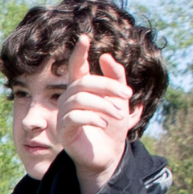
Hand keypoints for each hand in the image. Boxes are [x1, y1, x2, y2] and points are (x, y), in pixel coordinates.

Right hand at [56, 36, 138, 193]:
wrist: (110, 156)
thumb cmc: (113, 127)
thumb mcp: (120, 100)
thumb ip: (116, 79)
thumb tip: (106, 56)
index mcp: (82, 89)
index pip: (76, 67)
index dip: (78, 52)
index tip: (84, 37)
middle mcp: (69, 99)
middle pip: (84, 82)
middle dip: (108, 86)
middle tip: (128, 96)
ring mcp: (64, 115)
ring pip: (80, 98)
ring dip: (104, 104)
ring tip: (119, 115)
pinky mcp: (64, 131)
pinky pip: (74, 117)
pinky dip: (93, 117)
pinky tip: (105, 124)